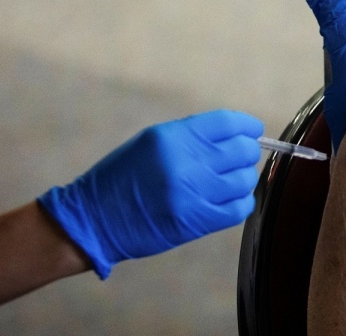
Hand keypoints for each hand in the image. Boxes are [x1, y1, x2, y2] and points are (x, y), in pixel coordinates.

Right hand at [37, 109, 262, 278]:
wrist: (94, 219)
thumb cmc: (123, 176)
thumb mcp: (152, 141)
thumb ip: (192, 136)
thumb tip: (235, 134)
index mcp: (173, 137)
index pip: (229, 123)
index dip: (247, 126)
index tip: (252, 130)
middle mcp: (186, 162)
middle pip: (242, 150)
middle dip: (246, 153)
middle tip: (238, 159)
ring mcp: (192, 193)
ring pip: (244, 180)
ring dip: (243, 179)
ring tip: (230, 182)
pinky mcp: (196, 222)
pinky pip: (239, 209)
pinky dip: (241, 203)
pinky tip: (229, 201)